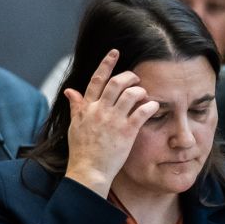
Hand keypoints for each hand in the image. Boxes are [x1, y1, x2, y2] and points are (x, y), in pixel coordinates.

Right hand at [64, 49, 159, 197]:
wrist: (88, 171)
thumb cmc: (81, 151)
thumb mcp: (74, 126)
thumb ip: (75, 106)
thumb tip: (69, 91)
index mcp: (87, 108)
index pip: (96, 80)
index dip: (106, 64)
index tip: (115, 52)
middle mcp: (100, 111)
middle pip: (117, 83)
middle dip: (130, 76)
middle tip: (136, 78)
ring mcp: (113, 120)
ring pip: (131, 94)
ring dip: (141, 91)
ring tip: (144, 95)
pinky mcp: (127, 131)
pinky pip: (143, 112)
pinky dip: (151, 106)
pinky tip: (154, 106)